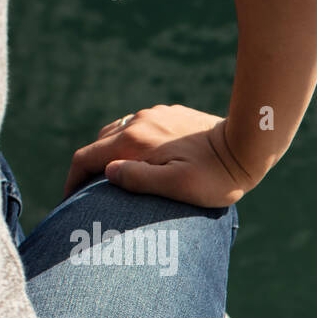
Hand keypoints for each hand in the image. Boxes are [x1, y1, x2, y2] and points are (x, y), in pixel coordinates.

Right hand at [64, 105, 258, 207]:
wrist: (247, 145)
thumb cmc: (216, 176)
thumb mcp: (178, 186)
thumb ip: (139, 180)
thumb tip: (107, 173)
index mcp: (134, 142)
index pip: (86, 158)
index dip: (72, 182)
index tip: (69, 202)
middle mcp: (138, 123)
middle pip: (99, 144)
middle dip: (89, 169)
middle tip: (89, 195)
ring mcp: (154, 115)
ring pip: (119, 134)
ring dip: (111, 155)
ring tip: (115, 179)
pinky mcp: (169, 115)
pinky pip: (140, 129)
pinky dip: (131, 146)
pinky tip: (144, 161)